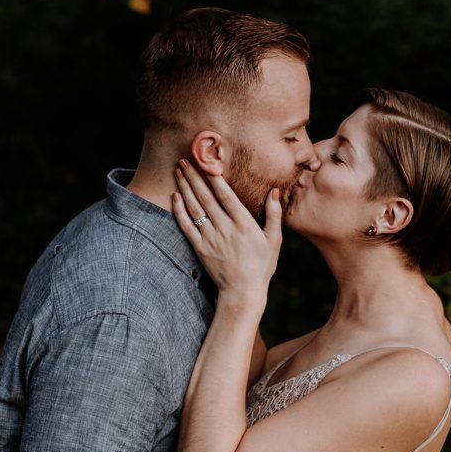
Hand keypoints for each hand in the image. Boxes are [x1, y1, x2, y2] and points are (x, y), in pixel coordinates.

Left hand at [171, 160, 281, 302]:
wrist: (243, 292)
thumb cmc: (262, 265)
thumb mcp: (274, 239)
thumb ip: (274, 214)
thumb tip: (275, 191)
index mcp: (244, 224)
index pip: (226, 195)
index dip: (215, 177)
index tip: (207, 161)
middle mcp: (225, 228)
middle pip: (206, 197)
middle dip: (194, 176)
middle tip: (185, 159)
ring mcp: (211, 238)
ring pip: (195, 208)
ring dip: (185, 188)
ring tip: (178, 171)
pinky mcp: (200, 248)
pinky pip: (186, 226)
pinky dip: (179, 211)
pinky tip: (175, 197)